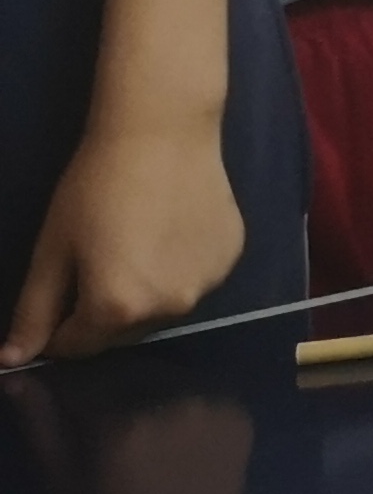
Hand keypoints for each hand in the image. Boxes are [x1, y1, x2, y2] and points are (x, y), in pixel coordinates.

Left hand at [3, 118, 245, 364]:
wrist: (164, 134)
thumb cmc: (96, 187)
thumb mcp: (53, 249)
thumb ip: (34, 310)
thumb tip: (13, 360)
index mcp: (118, 310)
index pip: (77, 347)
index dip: (57, 328)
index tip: (56, 295)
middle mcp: (168, 309)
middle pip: (122, 332)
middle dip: (102, 312)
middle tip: (96, 260)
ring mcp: (207, 285)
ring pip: (160, 308)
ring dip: (143, 292)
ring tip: (136, 243)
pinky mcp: (230, 260)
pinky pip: (193, 281)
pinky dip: (177, 269)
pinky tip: (170, 230)